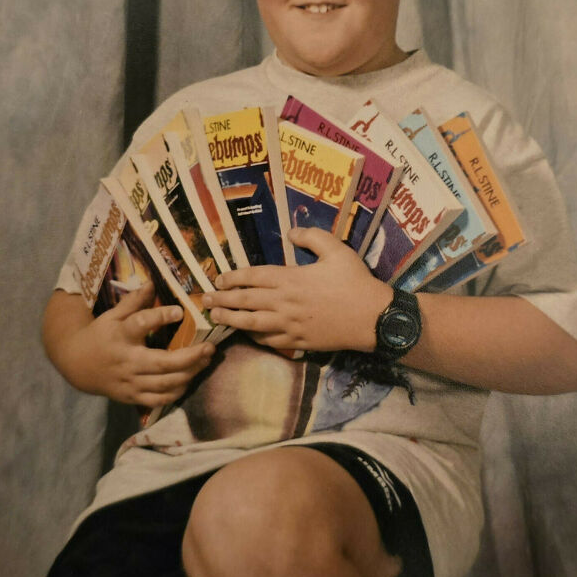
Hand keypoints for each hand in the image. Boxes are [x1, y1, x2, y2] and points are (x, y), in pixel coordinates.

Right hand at [61, 283, 214, 406]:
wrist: (76, 365)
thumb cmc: (100, 335)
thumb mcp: (112, 315)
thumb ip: (133, 301)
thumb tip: (152, 283)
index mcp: (121, 335)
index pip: (141, 325)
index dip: (160, 317)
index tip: (180, 312)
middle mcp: (127, 360)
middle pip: (162, 363)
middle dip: (190, 357)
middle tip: (210, 347)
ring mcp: (130, 382)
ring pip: (165, 384)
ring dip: (190, 373)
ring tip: (206, 360)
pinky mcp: (132, 397)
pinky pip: (159, 400)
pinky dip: (177, 392)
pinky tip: (189, 379)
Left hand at [202, 228, 390, 353]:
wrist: (372, 318)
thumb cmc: (355, 281)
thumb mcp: (337, 250)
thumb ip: (311, 237)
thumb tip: (290, 233)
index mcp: (291, 279)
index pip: (253, 277)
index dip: (232, 277)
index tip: (218, 278)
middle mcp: (284, 303)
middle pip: (245, 302)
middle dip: (222, 300)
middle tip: (204, 300)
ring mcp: (290, 326)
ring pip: (252, 324)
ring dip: (231, 320)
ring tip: (215, 318)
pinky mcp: (298, 343)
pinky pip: (269, 341)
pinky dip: (254, 337)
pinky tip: (247, 334)